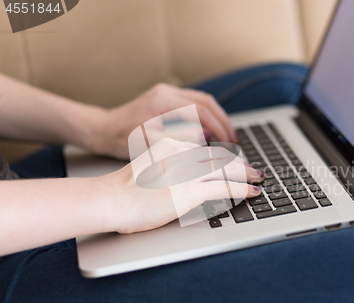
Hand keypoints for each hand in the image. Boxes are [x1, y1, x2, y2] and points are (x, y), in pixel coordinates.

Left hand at [92, 83, 236, 159]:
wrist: (103, 129)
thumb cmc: (121, 139)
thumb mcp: (150, 143)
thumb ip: (180, 139)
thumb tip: (206, 136)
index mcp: (163, 102)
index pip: (201, 110)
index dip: (218, 127)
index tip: (228, 142)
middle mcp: (166, 92)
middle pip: (206, 102)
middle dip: (223, 121)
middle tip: (233, 139)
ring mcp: (166, 92)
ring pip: (202, 100)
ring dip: (217, 117)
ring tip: (227, 135)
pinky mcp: (165, 97)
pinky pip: (194, 102)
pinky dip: (207, 115)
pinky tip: (212, 128)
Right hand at [105, 138, 262, 233]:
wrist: (110, 199)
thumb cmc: (122, 189)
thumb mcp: (148, 167)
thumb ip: (169, 165)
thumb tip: (183, 175)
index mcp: (172, 144)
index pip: (206, 149)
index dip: (224, 156)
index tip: (234, 162)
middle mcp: (183, 153)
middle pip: (220, 157)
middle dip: (241, 164)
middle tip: (254, 169)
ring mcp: (188, 171)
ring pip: (227, 170)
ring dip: (246, 176)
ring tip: (258, 180)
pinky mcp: (191, 189)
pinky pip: (225, 188)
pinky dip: (241, 190)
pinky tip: (251, 193)